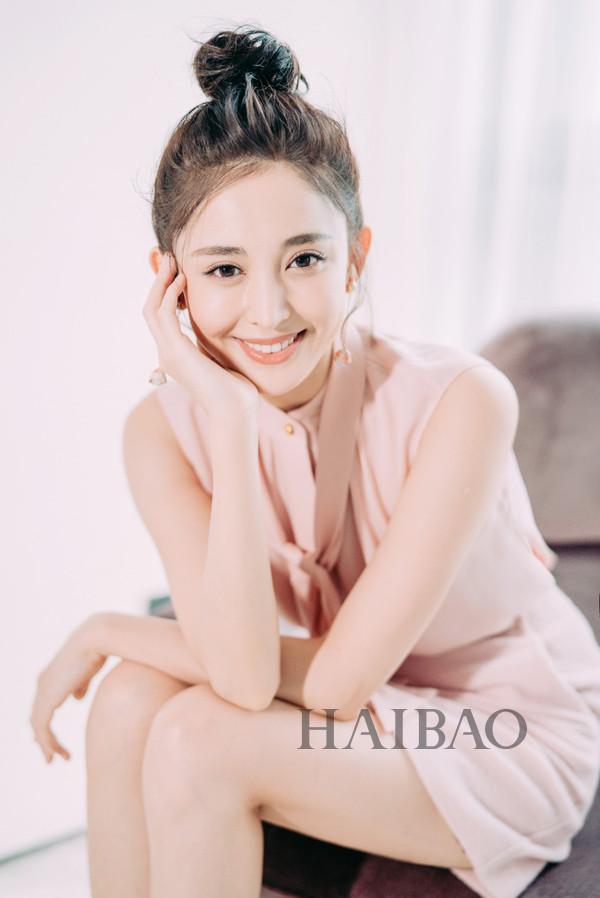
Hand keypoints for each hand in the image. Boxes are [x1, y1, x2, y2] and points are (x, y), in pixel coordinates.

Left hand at [29, 616, 108, 763]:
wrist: (95, 640)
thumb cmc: (97, 650)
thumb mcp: (87, 671)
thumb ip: (80, 685)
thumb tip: (77, 698)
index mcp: (51, 676)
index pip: (42, 703)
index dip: (44, 722)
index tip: (51, 739)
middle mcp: (43, 683)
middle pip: (36, 716)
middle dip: (43, 737)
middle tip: (50, 755)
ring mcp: (43, 691)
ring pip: (37, 725)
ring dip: (46, 744)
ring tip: (55, 759)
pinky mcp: (48, 699)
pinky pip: (41, 727)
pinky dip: (46, 742)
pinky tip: (54, 753)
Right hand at [143, 254, 259, 421]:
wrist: (235, 410)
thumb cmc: (236, 389)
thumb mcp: (221, 357)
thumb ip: (214, 340)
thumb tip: (224, 324)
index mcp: (175, 354)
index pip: (161, 316)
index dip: (164, 291)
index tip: (176, 270)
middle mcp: (167, 353)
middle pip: (151, 308)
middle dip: (158, 281)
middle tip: (168, 257)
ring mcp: (168, 353)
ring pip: (152, 309)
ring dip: (160, 282)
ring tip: (171, 261)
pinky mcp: (175, 353)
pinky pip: (164, 316)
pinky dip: (170, 295)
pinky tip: (181, 281)